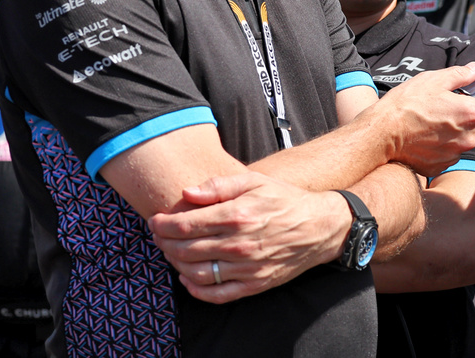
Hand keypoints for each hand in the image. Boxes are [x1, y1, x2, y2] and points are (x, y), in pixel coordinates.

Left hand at [148, 172, 348, 303]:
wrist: (319, 227)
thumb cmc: (285, 200)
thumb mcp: (255, 181)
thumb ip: (218, 185)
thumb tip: (187, 193)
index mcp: (237, 215)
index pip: (185, 226)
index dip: (163, 224)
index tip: (154, 220)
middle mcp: (239, 244)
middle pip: (185, 250)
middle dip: (164, 243)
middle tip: (158, 236)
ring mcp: (246, 268)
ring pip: (196, 273)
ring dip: (176, 265)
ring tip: (172, 253)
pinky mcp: (254, 284)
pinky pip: (216, 294)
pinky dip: (196, 289)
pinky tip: (188, 278)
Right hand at [365, 63, 474, 175]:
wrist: (381, 135)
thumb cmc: (406, 104)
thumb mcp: (433, 80)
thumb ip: (460, 75)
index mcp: (470, 114)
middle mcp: (467, 138)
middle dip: (470, 119)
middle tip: (449, 108)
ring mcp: (454, 155)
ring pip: (464, 142)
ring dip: (455, 133)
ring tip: (432, 122)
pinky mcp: (440, 167)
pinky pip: (448, 154)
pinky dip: (441, 146)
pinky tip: (424, 137)